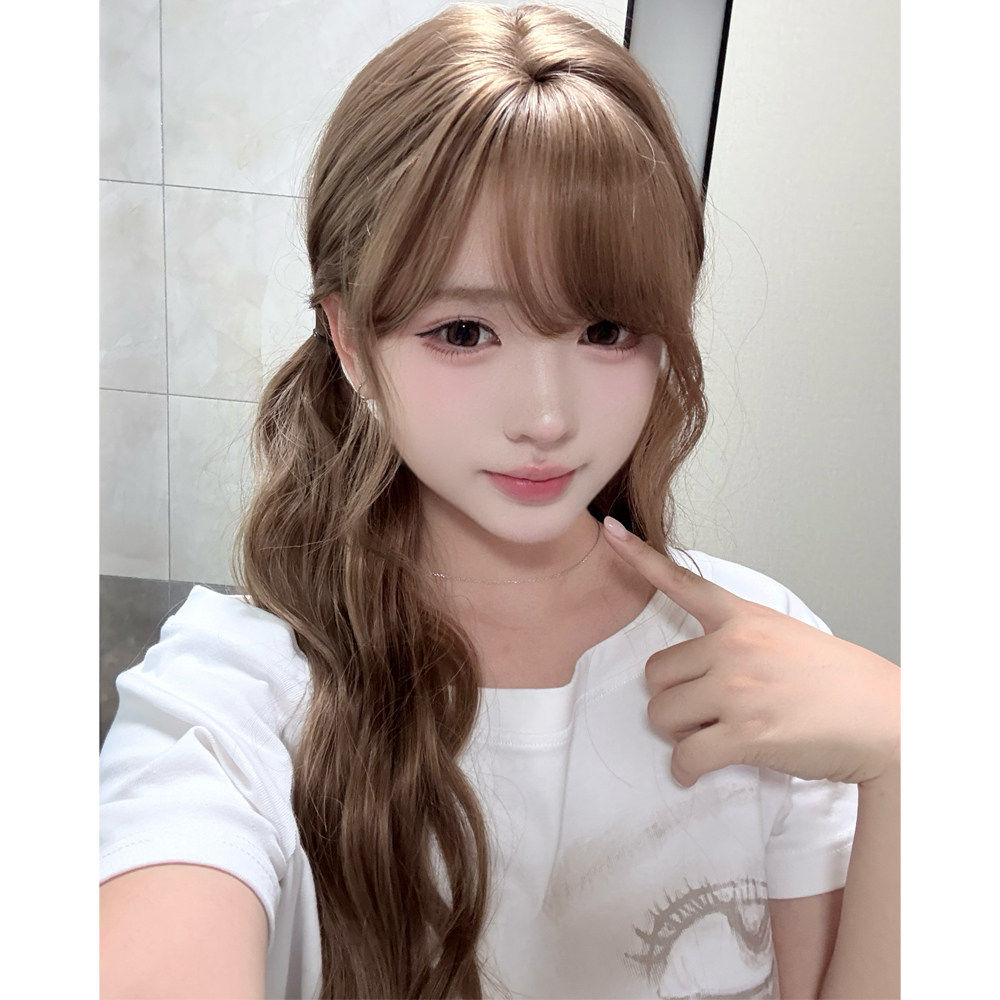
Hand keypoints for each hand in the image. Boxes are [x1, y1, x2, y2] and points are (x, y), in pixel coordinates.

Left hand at [601, 517, 899, 787]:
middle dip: (671, 699)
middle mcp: (734, 647)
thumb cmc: (837, 681)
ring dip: (678, 733)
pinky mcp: (746, 734)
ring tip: (711, 736)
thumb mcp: (785, 635)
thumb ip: (738, 638)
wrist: (885, 719)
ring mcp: (738, 689)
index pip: (682, 582)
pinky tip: (698, 769)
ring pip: (662, 715)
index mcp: (743, 618)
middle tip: (702, 712)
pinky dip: (686, 770)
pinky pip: (686, 756)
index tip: (611, 532)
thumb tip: (699, 667)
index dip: (640, 557)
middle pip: (656, 674)